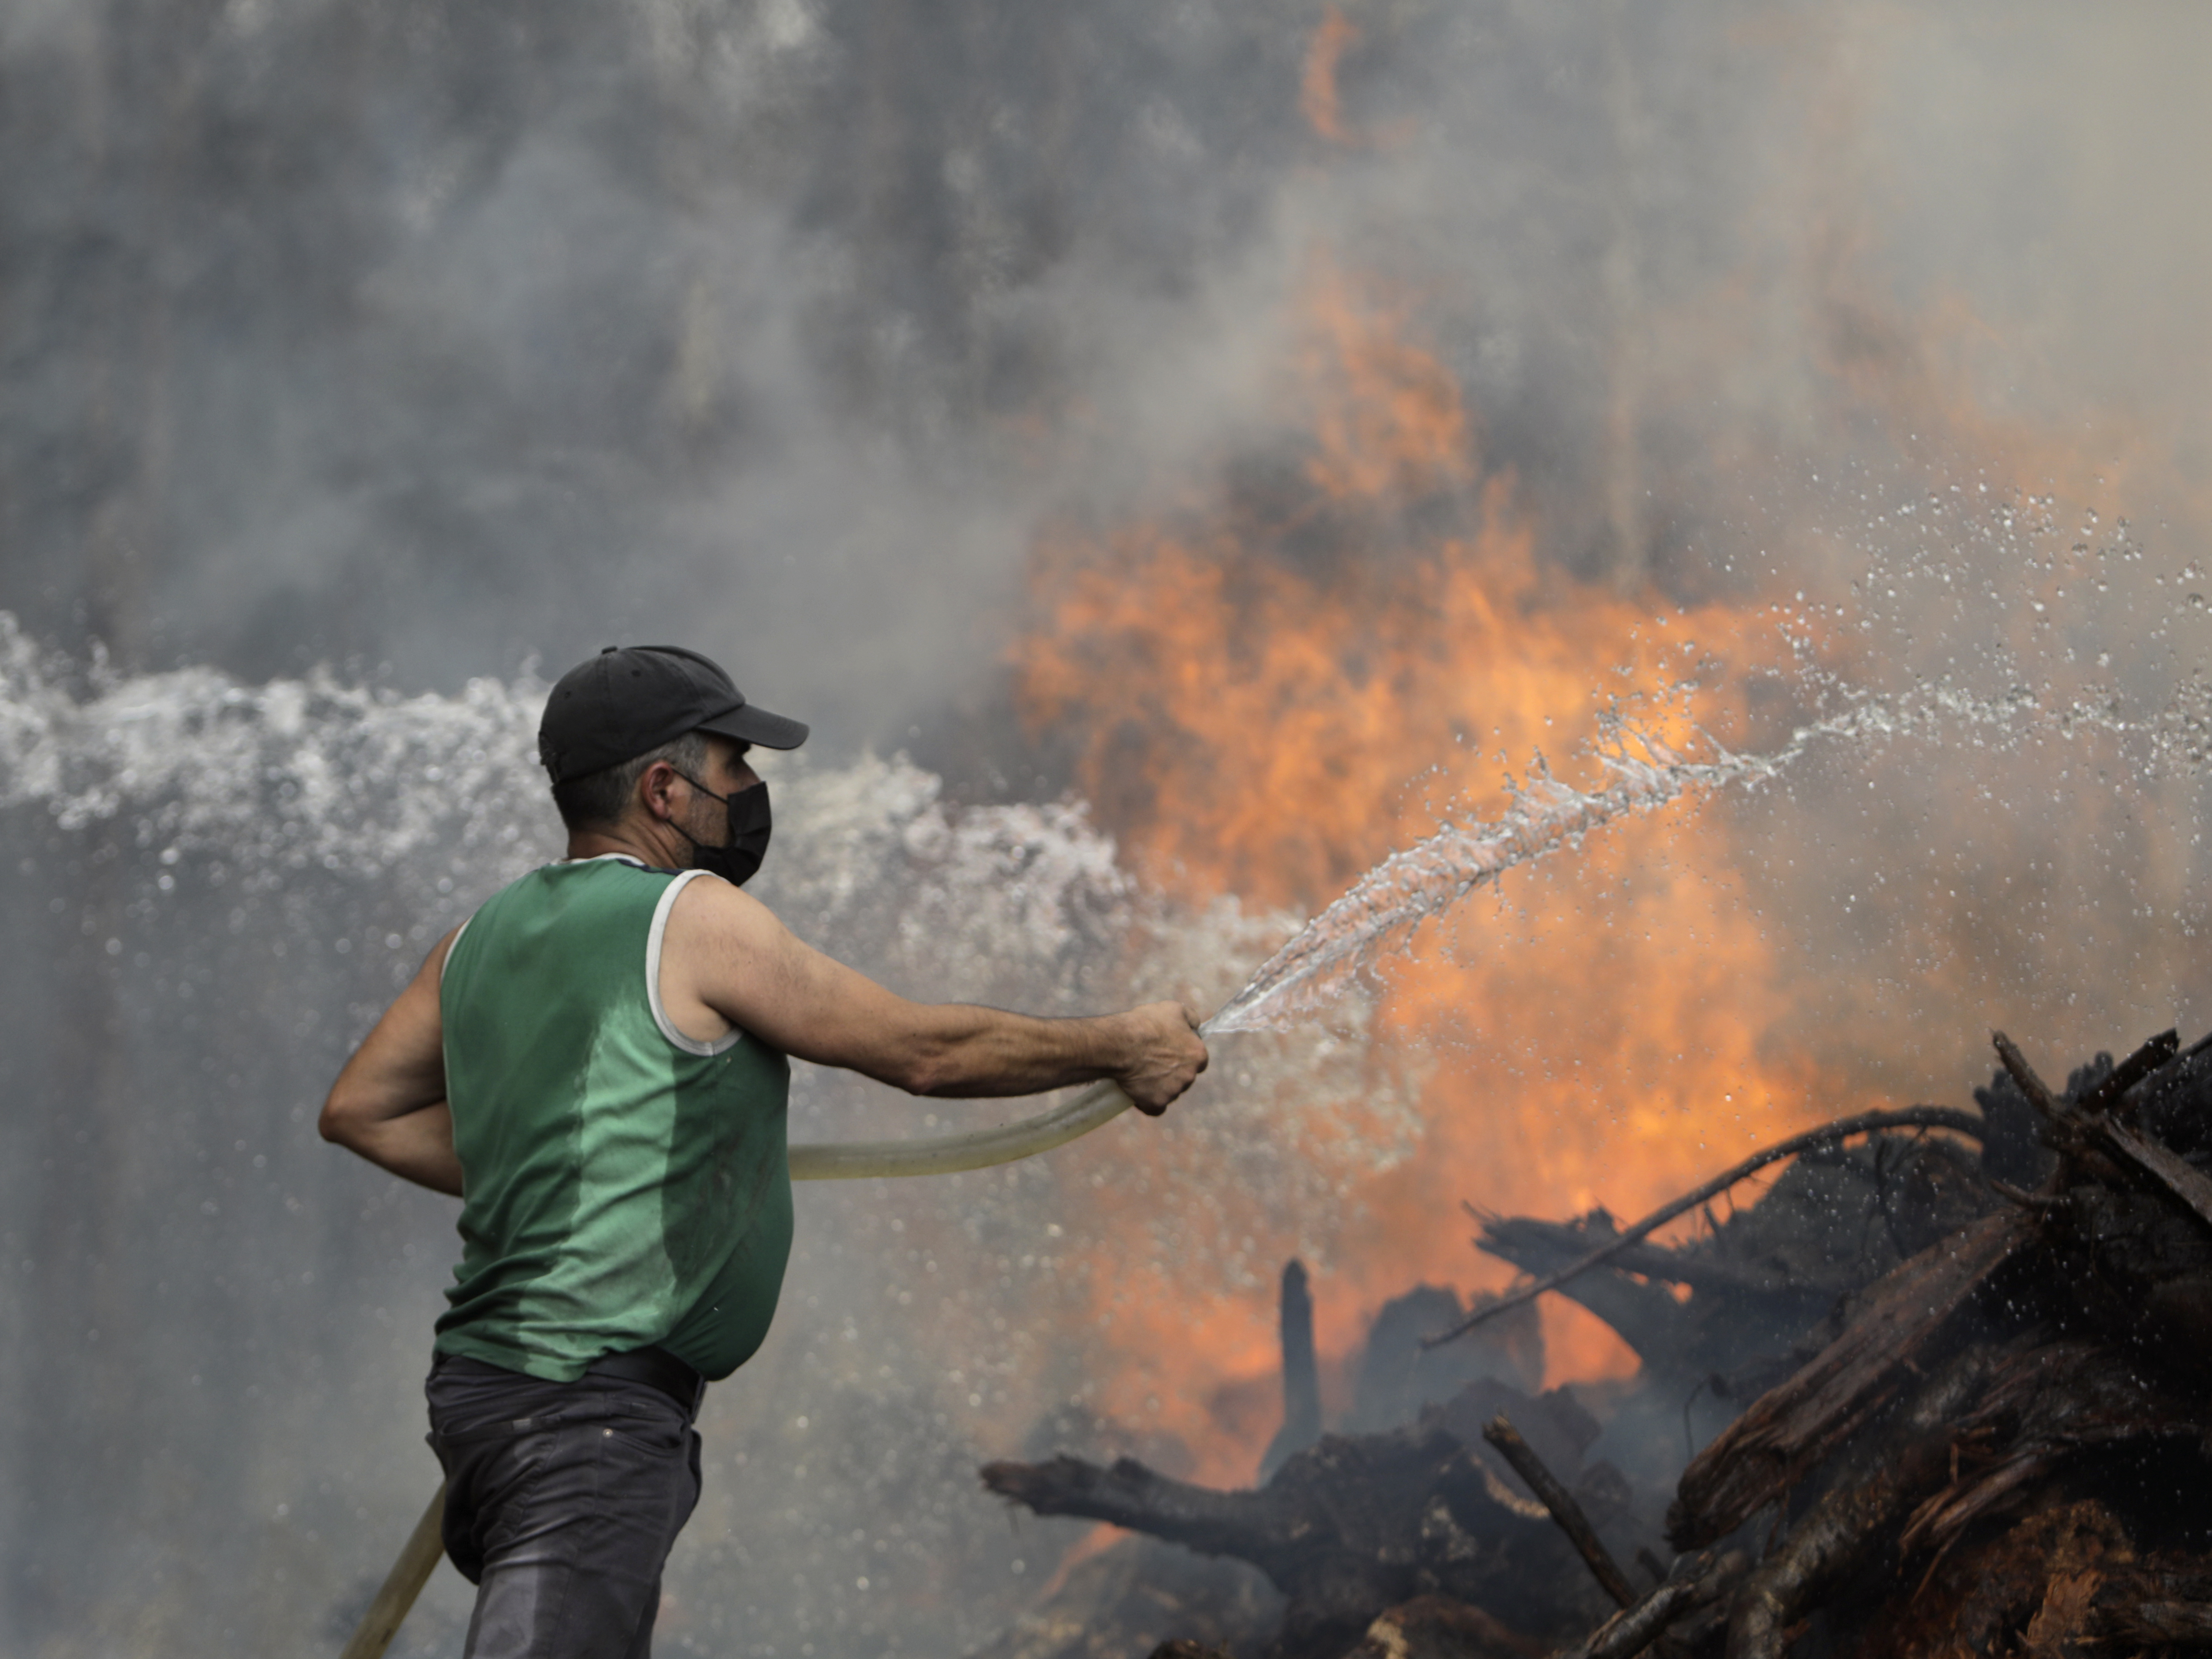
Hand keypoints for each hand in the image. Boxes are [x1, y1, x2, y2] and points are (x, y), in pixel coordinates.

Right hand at [1116, 1001, 1208, 1115]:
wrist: (1122, 1044)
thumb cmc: (1147, 1024)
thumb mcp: (1173, 1009)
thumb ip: (1191, 1018)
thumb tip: (1195, 1025)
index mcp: (1198, 1055)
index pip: (1198, 1059)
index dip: (1183, 1054)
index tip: (1170, 1050)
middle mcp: (1190, 1076)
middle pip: (1183, 1076)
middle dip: (1171, 1071)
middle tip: (1151, 1059)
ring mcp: (1173, 1092)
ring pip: (1169, 1092)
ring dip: (1159, 1085)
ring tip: (1140, 1072)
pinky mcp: (1156, 1103)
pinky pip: (1155, 1107)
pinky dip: (1147, 1102)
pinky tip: (1138, 1092)